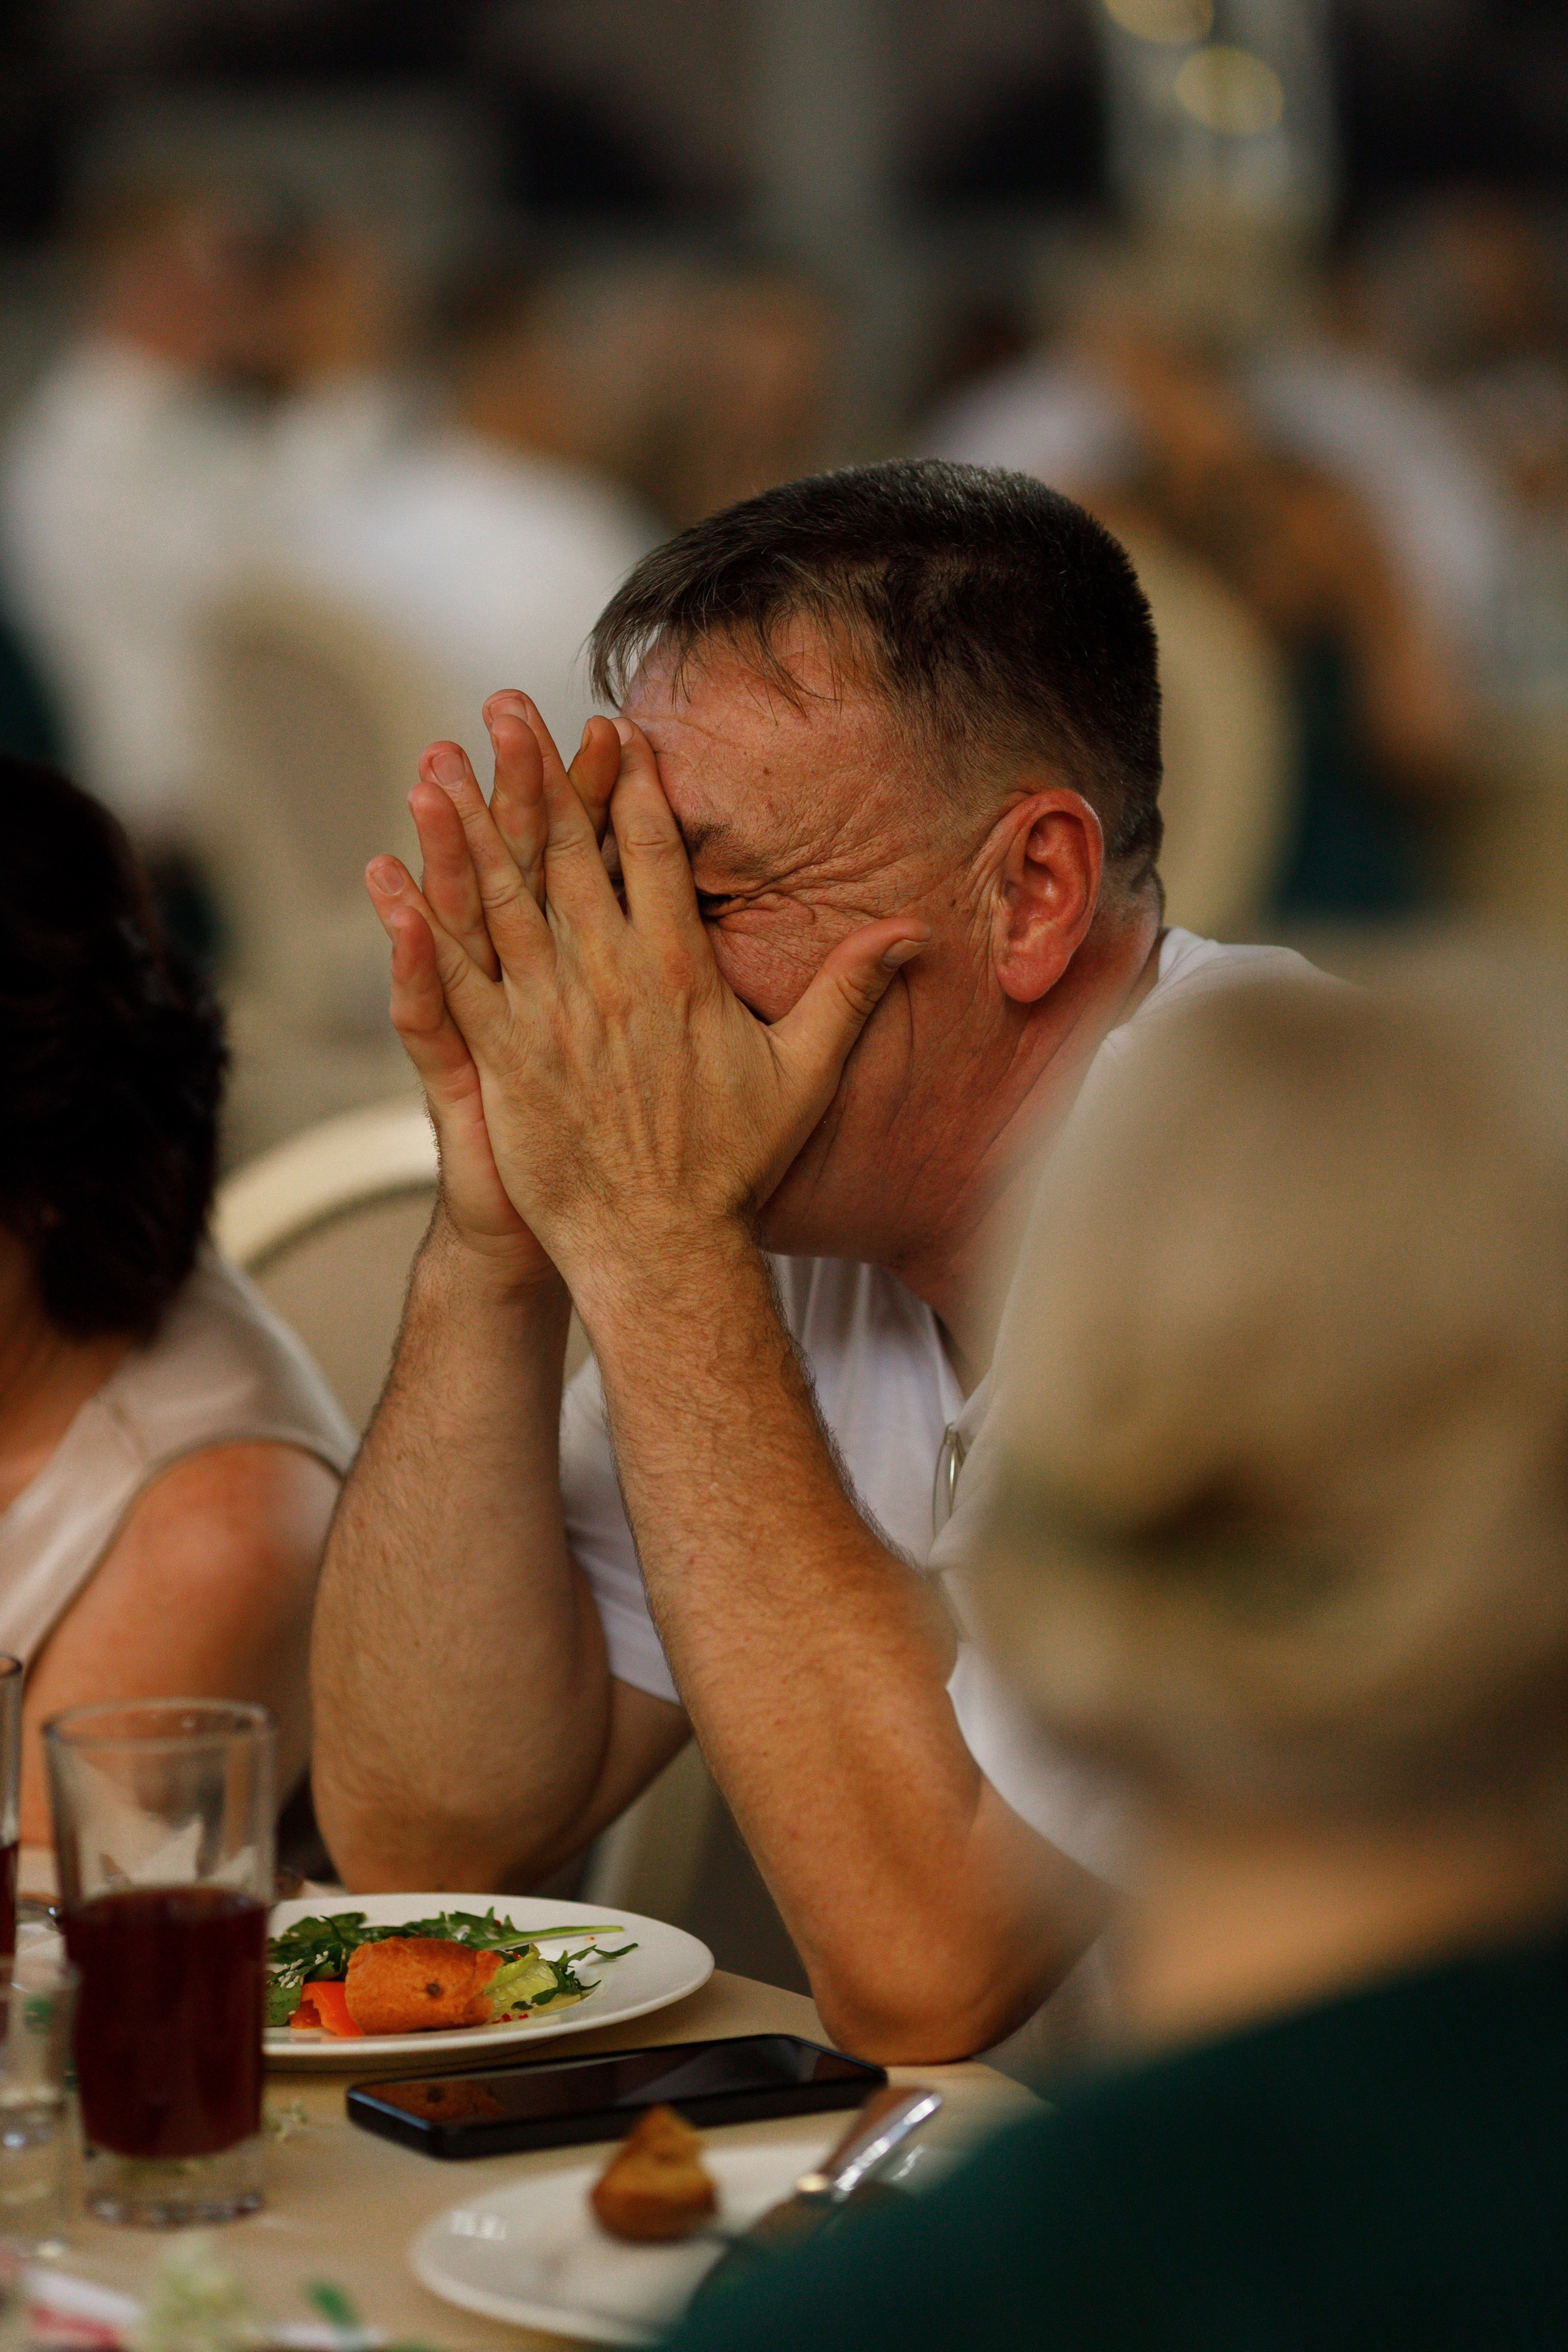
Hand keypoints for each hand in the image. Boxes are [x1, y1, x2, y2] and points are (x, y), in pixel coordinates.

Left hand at [377, 715, 928, 1314]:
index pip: (653, 852)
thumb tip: (911, 936)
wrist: (661, 1247)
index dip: (631, 783)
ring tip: (438, 763)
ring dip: (466, 827)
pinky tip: (391, 874)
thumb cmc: (732, 1167)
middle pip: (566, 853)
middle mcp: (610, 979)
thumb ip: (848, 992)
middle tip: (507, 707)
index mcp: (680, 970)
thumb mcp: (803, 1073)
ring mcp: (549, 1016)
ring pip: (499, 900)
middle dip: (536, 771)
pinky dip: (418, 925)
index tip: (613, 729)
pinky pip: (452, 976)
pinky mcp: (502, 1059)